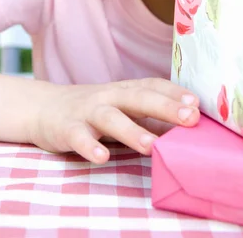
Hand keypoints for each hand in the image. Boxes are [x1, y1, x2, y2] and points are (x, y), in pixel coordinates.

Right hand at [30, 78, 199, 163]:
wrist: (44, 108)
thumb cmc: (94, 111)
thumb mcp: (123, 109)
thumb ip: (151, 118)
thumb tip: (189, 128)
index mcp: (125, 91)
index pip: (153, 85)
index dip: (175, 93)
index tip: (198, 104)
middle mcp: (109, 96)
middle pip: (138, 97)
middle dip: (164, 107)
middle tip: (189, 118)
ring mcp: (88, 111)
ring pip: (111, 118)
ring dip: (131, 131)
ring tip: (151, 146)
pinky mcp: (68, 128)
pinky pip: (78, 137)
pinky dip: (89, 146)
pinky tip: (101, 157)